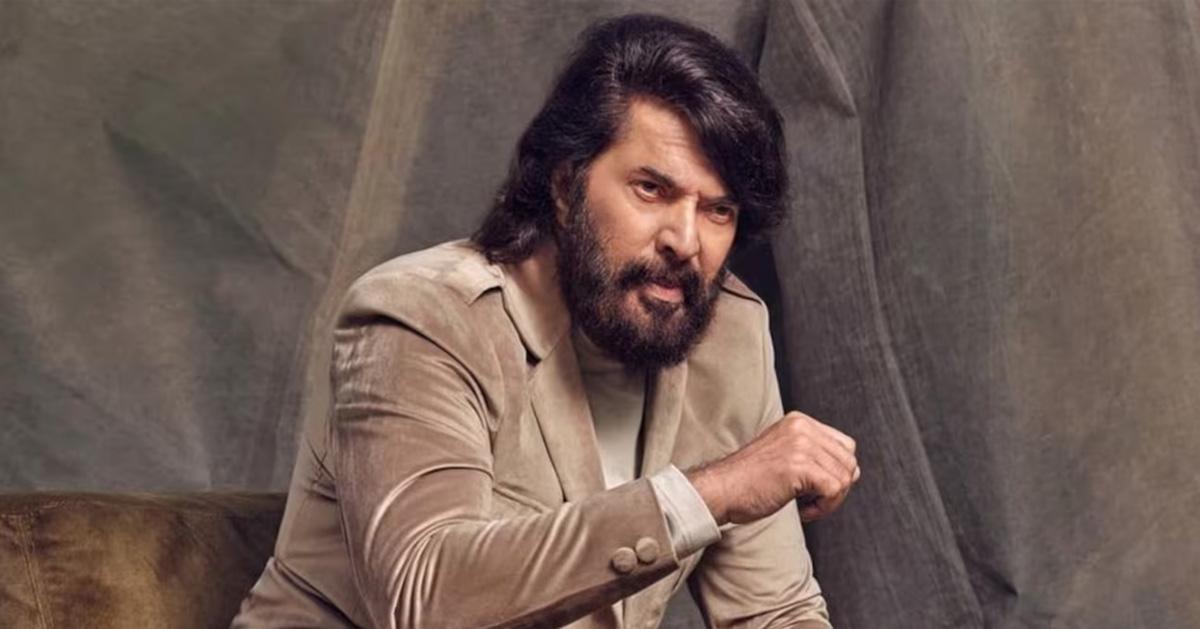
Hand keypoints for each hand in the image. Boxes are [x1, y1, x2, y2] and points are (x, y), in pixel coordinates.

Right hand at [686, 411, 858, 524]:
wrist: (720, 490)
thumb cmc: (748, 481)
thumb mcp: (783, 454)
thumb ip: (813, 454)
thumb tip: (853, 471)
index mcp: (799, 422)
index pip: (845, 446)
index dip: (837, 472)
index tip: (813, 488)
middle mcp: (802, 428)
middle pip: (849, 462)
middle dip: (836, 488)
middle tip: (810, 501)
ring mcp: (801, 445)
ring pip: (845, 478)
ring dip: (828, 501)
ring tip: (804, 505)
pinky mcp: (800, 466)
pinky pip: (834, 490)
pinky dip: (823, 508)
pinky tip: (802, 511)